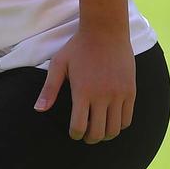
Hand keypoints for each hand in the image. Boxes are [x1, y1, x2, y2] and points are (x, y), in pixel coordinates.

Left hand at [35, 27, 134, 142]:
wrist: (105, 30)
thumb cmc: (78, 47)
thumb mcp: (59, 64)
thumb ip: (49, 89)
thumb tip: (38, 110)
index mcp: (82, 92)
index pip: (79, 127)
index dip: (75, 135)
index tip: (74, 133)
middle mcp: (102, 96)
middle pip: (98, 133)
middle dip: (90, 138)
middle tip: (86, 134)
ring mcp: (118, 94)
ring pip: (114, 129)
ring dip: (106, 134)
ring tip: (99, 129)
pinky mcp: (130, 91)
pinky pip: (127, 119)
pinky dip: (119, 125)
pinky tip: (112, 119)